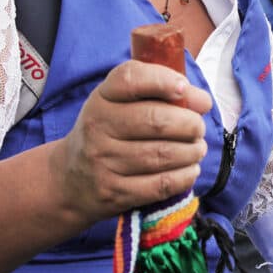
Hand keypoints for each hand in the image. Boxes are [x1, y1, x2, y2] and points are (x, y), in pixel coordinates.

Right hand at [51, 60, 210, 224]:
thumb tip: (202, 101)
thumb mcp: (120, 104)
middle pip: (156, 120)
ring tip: (197, 149)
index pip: (130, 79)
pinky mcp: (114, 192)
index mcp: (102, 98)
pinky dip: (184, 176)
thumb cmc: (108, 132)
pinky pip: (160, 184)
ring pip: (163, 154)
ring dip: (191, 151)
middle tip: (198, 128)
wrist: (70, 180)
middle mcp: (98, 127)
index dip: (162, 80)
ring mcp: (104, 162)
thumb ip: (159, 92)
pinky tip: (190, 170)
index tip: (184, 88)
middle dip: (190, 123)